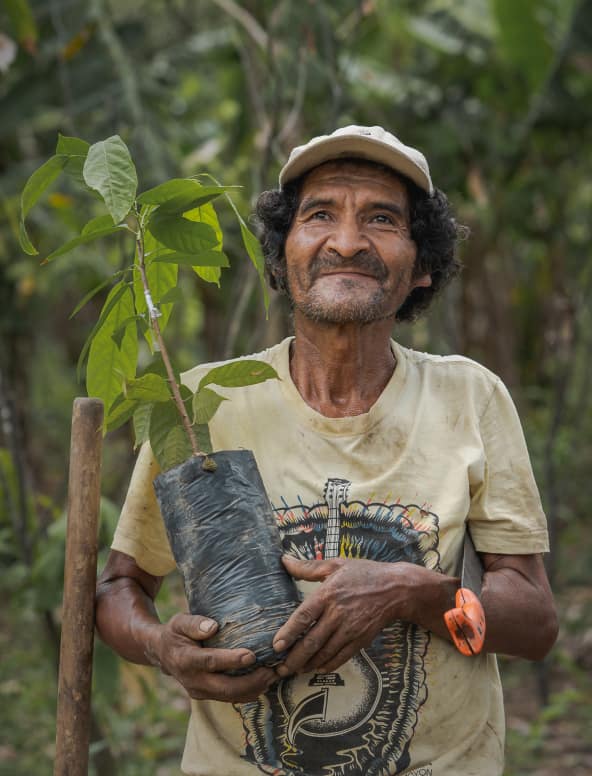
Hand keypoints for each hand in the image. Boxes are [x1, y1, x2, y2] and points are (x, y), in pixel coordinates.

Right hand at [152, 613, 276, 702]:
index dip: (231, 660)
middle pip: (225, 687)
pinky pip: (231, 698)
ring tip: (273, 676)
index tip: (252, 655)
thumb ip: (194, 623)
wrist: (163, 654)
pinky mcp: (207, 695)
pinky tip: (264, 681)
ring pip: (231, 696)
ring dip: (254, 689)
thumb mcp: (179, 622)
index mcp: (185, 660)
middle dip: (251, 682)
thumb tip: (213, 626)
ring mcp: (200, 692)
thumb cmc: (175, 633)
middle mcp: (193, 681)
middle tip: (272, 671)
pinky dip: (249, 692)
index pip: (211, 662)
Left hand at [272, 556, 413, 676]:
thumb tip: (284, 560)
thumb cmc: (364, 573)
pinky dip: (328, 665)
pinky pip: (341, 657)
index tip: (276, 645)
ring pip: (325, 653)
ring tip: (295, 671)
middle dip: (294, 658)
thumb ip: (308, 567)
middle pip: (312, 641)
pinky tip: (318, 668)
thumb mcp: (336, 564)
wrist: (397, 589)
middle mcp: (338, 614)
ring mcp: (350, 629)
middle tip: (280, 669)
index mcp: (328, 594)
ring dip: (308, 664)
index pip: (303, 616)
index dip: (289, 633)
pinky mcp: (361, 639)